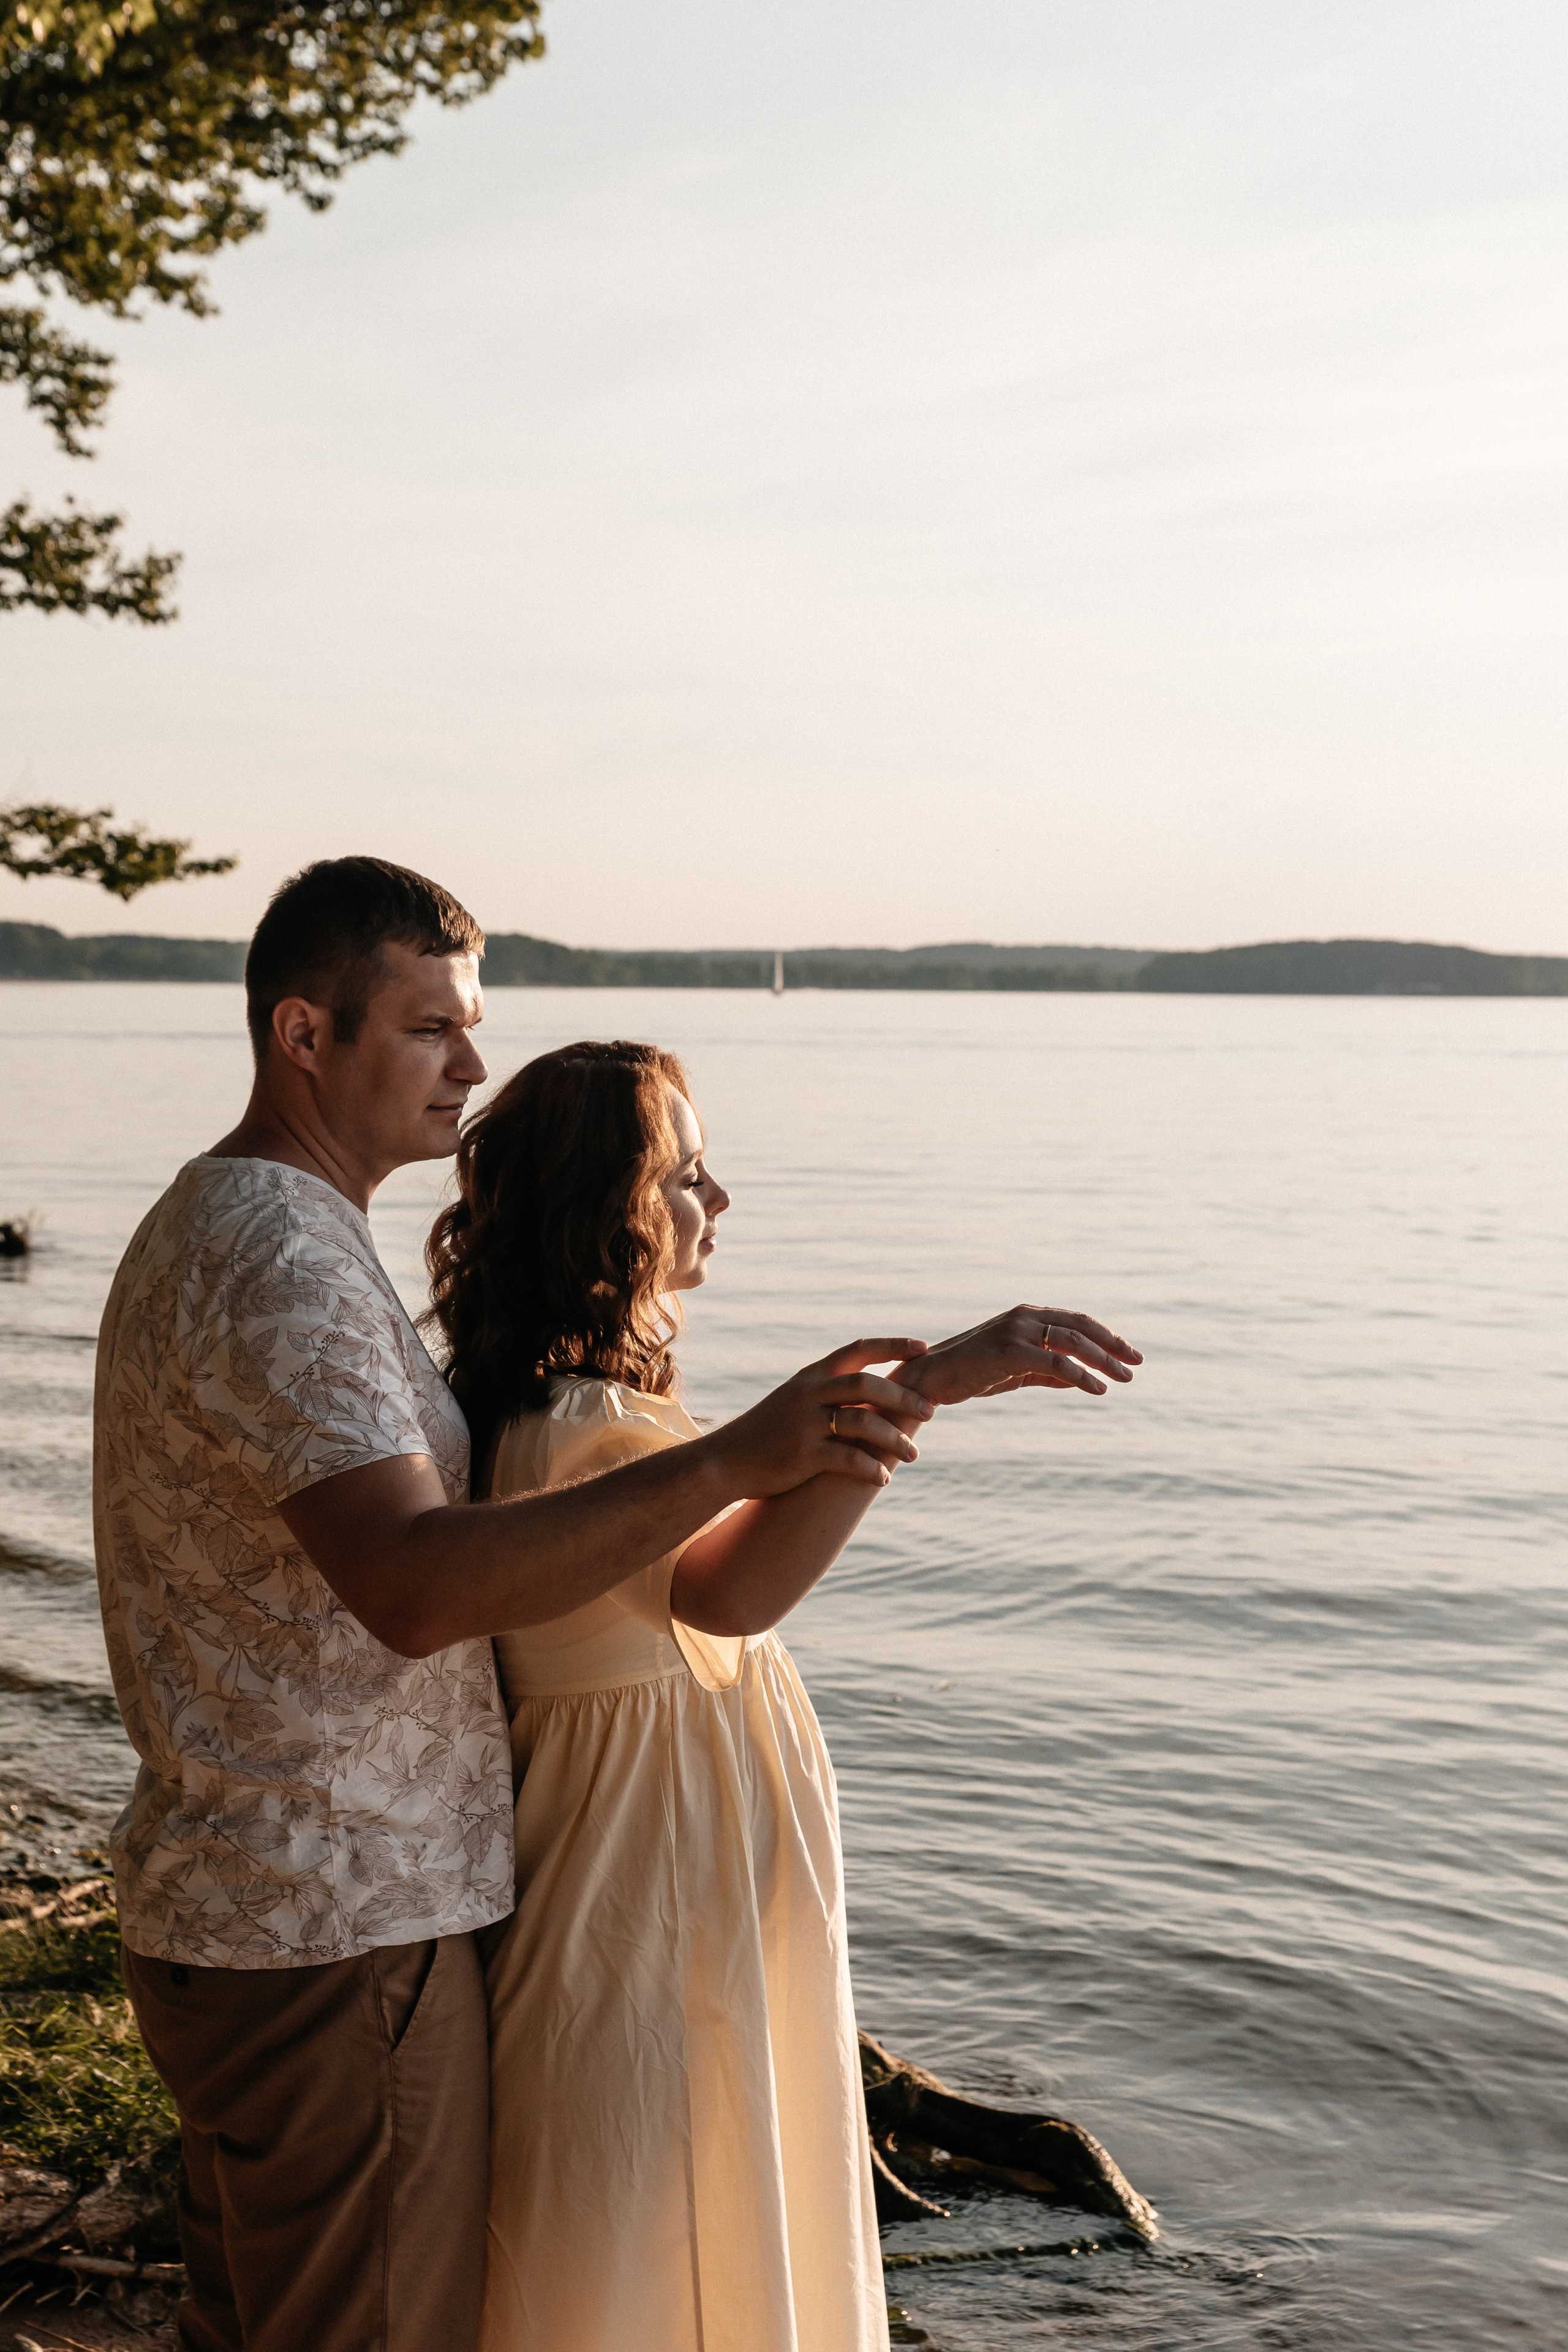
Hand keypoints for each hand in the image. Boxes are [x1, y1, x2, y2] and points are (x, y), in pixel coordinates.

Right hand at [706, 1339, 935, 1495]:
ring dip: (894, 1438)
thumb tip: (872, 1395)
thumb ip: (827, 1395)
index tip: (924, 1348)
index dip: (893, 1345)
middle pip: (866, 1383)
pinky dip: (871, 1468)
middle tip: (930, 1411)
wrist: (724, 1463)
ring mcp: (804, 1423)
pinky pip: (847, 1459)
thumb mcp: (794, 1403)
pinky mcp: (802, 1454)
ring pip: (862, 1421)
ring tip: (913, 1454)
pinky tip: (883, 1478)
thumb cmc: (766, 1436)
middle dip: (903, 1396)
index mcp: (810, 1377)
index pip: (858, 1349)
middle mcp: (808, 1393)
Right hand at [891, 1306, 1140, 1406]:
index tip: (1129, 1354)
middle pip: (1081, 1327)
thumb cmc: (972, 1374)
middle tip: (1137, 1363)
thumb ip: (1047, 1372)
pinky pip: (1055, 1362)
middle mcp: (1024, 1316)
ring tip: (1124, 1379)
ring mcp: (1016, 1330)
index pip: (1076, 1321)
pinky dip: (1080, 1375)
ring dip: (1103, 1361)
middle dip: (1113, 1345)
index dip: (1106, 1336)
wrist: (931, 1379)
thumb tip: (1079, 1380)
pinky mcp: (1009, 1351)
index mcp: (1026, 1315)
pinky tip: (1097, 1389)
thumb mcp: (1016, 1371)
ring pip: (1073, 1342)